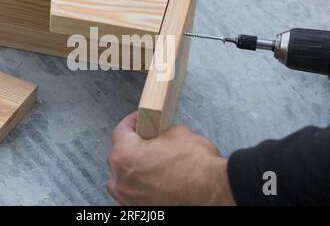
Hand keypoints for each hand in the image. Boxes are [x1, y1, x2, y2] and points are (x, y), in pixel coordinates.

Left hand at [107, 112, 235, 204]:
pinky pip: (128, 199)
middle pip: (118, 157)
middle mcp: (122, 179)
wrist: (211, 190)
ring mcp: (129, 198)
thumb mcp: (177, 132)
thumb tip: (161, 135)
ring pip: (120, 181)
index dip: (131, 122)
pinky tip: (148, 186)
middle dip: (131, 147)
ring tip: (147, 166)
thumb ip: (161, 132)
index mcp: (125, 155)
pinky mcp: (139, 210)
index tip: (137, 120)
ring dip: (129, 172)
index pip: (120, 131)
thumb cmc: (195, 165)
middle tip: (146, 141)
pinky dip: (135, 191)